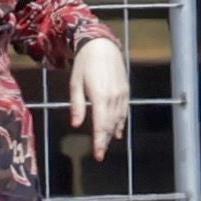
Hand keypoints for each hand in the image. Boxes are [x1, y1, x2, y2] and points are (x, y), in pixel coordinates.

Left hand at [67, 33, 127, 159]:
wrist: (102, 46)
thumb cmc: (84, 64)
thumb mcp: (75, 84)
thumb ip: (77, 105)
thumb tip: (75, 124)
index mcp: (100, 97)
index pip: (100, 124)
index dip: (99, 141)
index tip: (98, 155)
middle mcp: (114, 97)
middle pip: (111, 124)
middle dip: (105, 140)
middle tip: (100, 154)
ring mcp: (122, 94)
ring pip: (119, 118)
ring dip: (112, 132)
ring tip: (107, 144)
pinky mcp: (126, 90)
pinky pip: (124, 110)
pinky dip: (121, 122)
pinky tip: (117, 130)